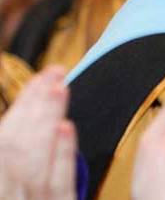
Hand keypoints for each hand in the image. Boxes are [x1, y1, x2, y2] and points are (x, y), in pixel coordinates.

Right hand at [0, 66, 76, 199]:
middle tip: (55, 71)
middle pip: (15, 148)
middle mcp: (7, 196)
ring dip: (45, 121)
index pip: (4, 140)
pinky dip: (60, 157)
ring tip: (59, 88)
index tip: (41, 77)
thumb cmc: (25, 193)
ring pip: (32, 164)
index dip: (24, 105)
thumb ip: (19, 151)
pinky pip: (58, 187)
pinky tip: (65, 127)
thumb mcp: (16, 175)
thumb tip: (29, 111)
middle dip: (35, 105)